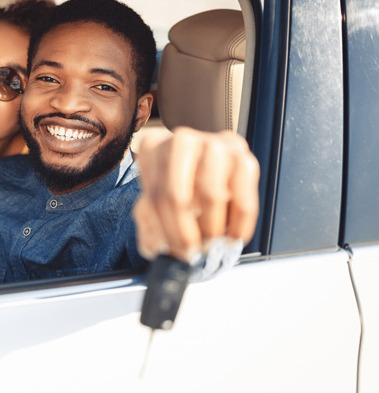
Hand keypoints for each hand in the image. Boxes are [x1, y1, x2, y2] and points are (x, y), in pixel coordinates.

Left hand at [132, 127, 259, 263]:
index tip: (173, 250)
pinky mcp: (243, 156)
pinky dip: (239, 225)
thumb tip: (154, 248)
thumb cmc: (175, 184)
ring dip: (210, 229)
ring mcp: (215, 144)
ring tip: (209, 244)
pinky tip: (232, 238)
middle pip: (178, 195)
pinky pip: (244, 200)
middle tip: (190, 253)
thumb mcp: (154, 200)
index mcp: (153, 147)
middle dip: (184, 232)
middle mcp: (182, 140)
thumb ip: (149, 223)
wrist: (202, 161)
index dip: (165, 229)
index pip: (155, 195)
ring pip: (212, 195)